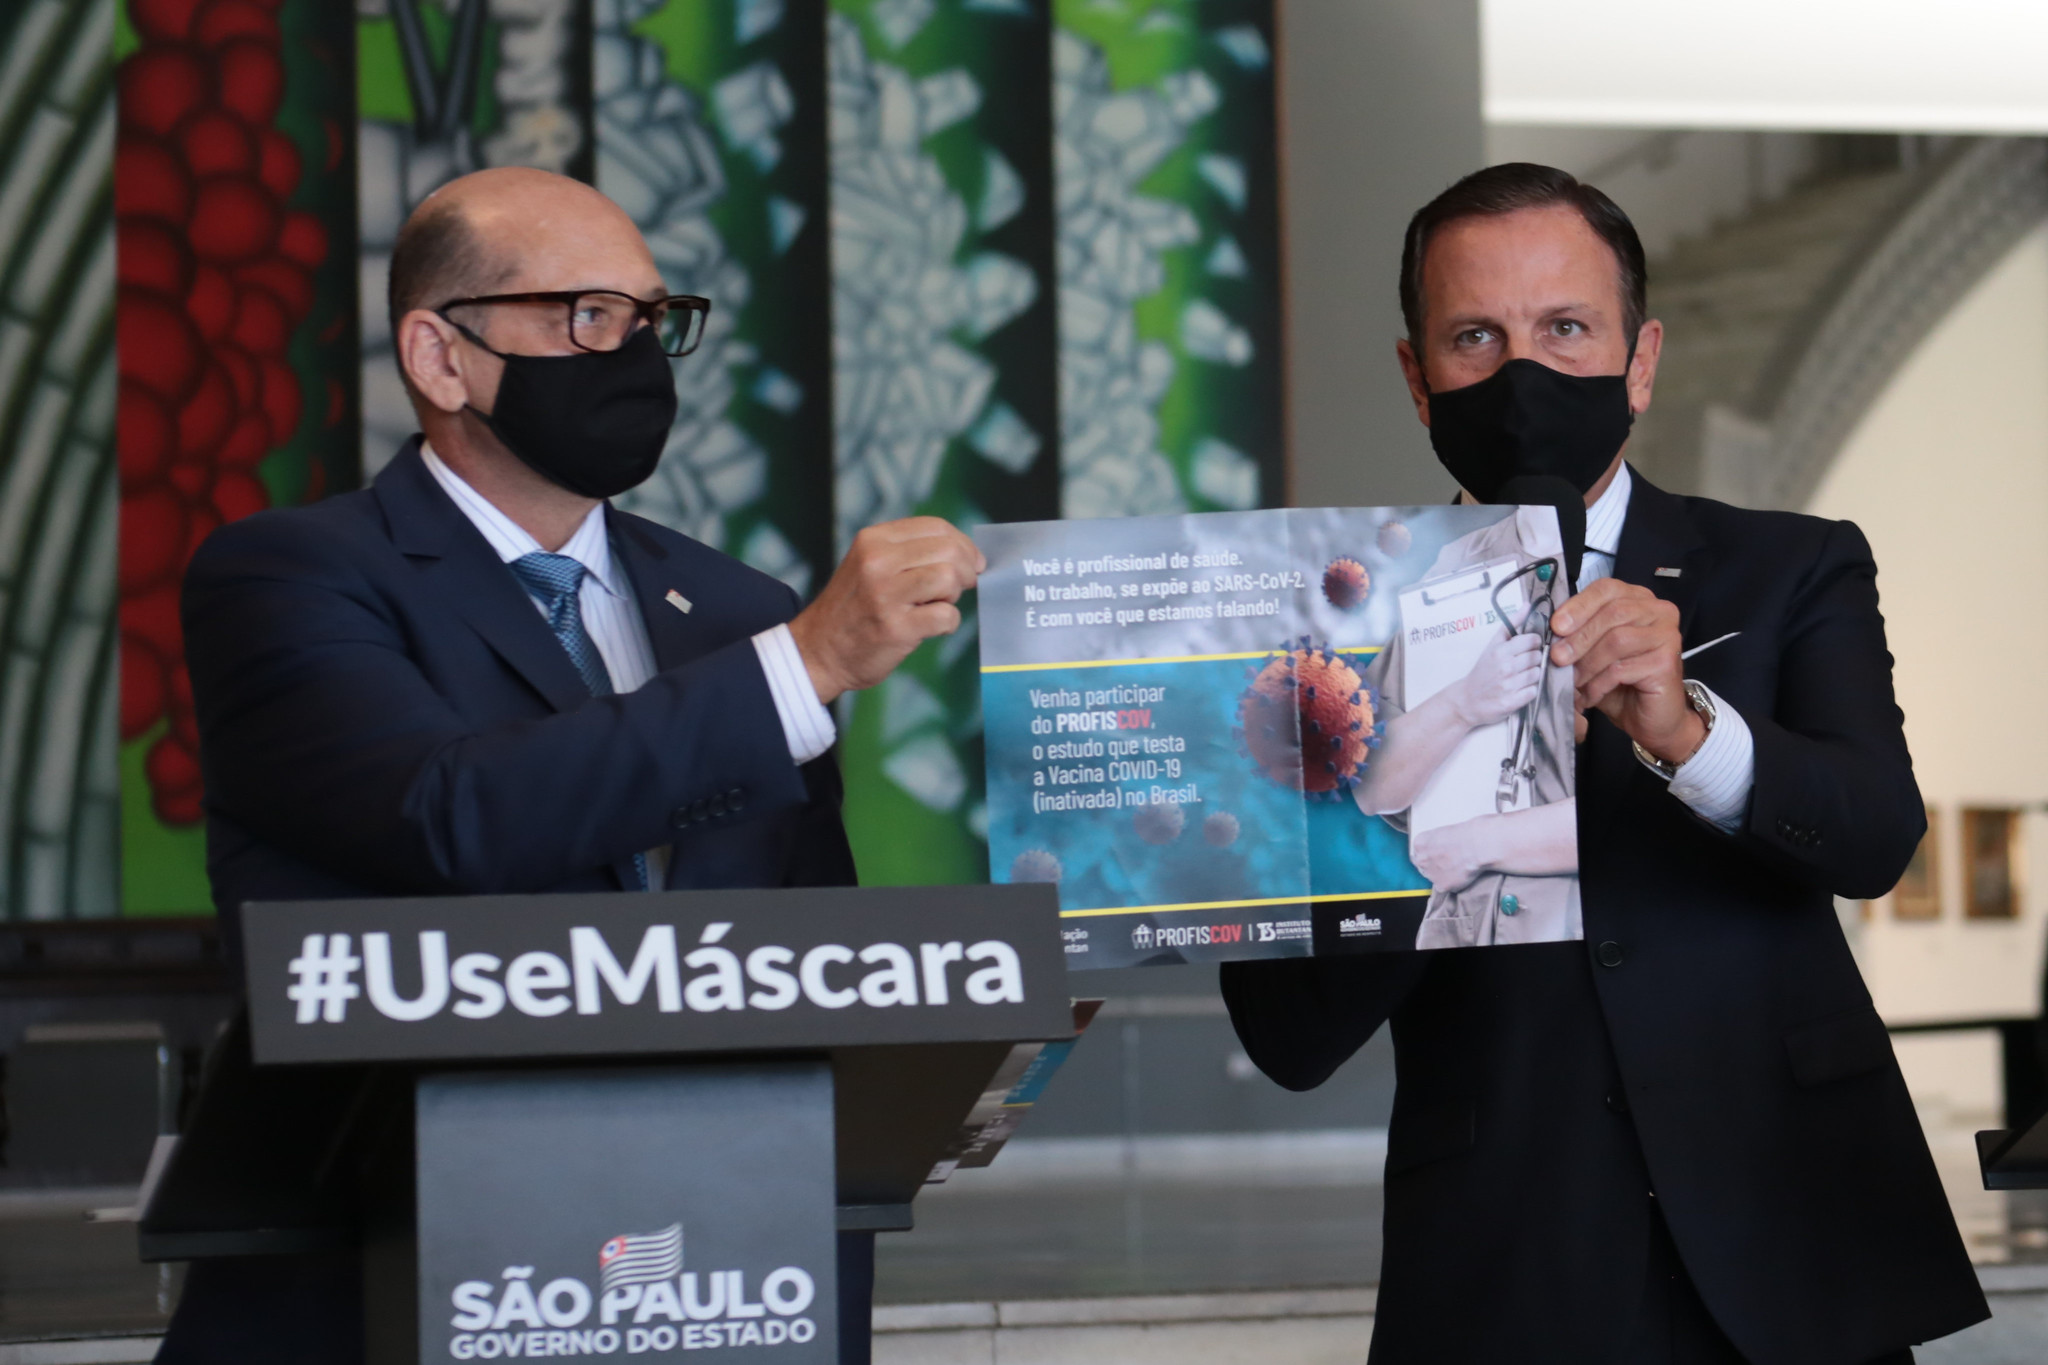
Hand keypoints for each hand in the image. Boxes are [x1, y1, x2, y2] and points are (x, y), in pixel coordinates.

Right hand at [787, 517, 983, 703]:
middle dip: (966, 570)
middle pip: (949, 551)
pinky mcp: (896, 628)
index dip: (963, 544)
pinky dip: (948, 624)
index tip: (970, 562)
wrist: (817, 651)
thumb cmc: (853, 609)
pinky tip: (932, 628)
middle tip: (958, 588)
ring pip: (949, 578)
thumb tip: (967, 554)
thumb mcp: (869, 565)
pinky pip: (947, 616)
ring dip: (954, 596)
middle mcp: (877, 562)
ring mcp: (885, 595)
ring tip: (938, 605)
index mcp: (873, 540)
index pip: (936, 526)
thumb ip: (908, 553)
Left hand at [1411, 818, 1493, 891]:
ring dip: (1443, 876)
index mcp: (1420, 843)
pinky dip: (1453, 884)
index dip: (1429, 856)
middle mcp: (1421, 860)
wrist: (1476, 846)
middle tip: (1448, 864)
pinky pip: (1445, 887)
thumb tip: (1440, 852)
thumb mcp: (1443, 832)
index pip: (1418, 853)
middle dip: (1433, 867)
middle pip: (1423, 867)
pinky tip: (1463, 875)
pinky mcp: (1441, 886)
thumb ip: (1435, 844)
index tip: (1437, 857)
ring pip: (1434, 878)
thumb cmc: (1465, 835)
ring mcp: (1430, 874)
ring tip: (1459, 868)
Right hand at [1449, 629, 1543, 726]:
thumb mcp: (1493, 645)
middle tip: (1521, 664)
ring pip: (1537, 674)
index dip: (1533, 644)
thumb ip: (1511, 624)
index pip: (1532, 640)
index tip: (1526, 648)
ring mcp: (1509, 685)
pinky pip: (1534, 691)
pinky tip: (1518, 689)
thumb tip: (1527, 605)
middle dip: (1532, 660)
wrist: (1468, 700)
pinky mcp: (1512, 702)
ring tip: (1519, 677)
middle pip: (1537, 657)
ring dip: (1531, 675)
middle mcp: (1505, 667)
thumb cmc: (1483, 671)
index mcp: (1500, 651)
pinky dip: (1529, 691)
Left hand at [1549, 578, 1703, 763]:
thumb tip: (1550, 630)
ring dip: (1587, 664)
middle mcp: (1658, 611)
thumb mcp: (1593, 652)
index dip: (1579, 605)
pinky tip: (1588, 697)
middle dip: (1579, 637)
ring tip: (1572, 682)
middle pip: (1612, 613)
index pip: (1606, 589)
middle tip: (1557, 658)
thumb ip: (1577, 634)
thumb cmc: (1619, 682)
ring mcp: (1667, 635)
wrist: (1648, 718)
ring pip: (1616, 640)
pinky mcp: (1667, 662)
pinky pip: (1622, 668)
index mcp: (1638, 599)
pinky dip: (1598, 684)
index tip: (1556, 626)